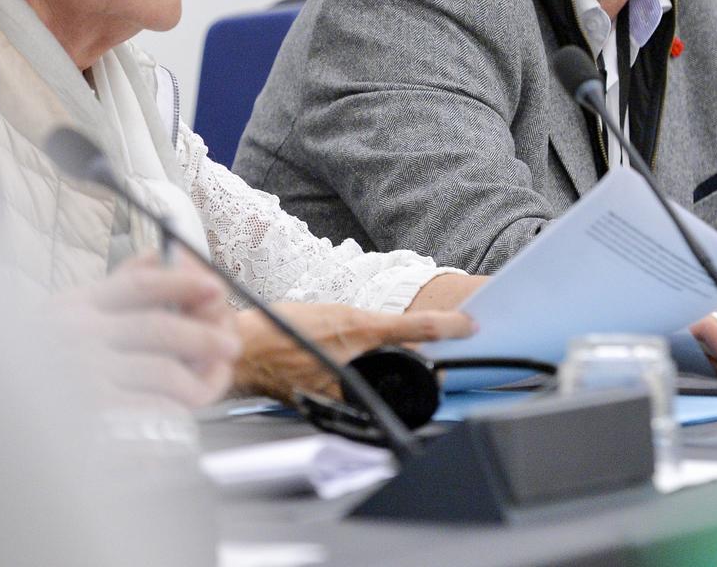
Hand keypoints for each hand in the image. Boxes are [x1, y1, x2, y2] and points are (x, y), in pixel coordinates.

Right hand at [50, 254, 241, 408]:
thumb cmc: (34, 372)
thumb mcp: (63, 320)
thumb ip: (111, 290)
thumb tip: (159, 255)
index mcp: (73, 307)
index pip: (139, 284)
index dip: (184, 282)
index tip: (216, 287)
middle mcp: (77, 335)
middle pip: (160, 326)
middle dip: (205, 334)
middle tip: (230, 344)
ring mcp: (83, 375)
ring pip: (164, 371)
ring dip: (200, 379)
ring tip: (210, 386)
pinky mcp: (92, 416)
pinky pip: (154, 410)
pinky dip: (175, 412)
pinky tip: (179, 415)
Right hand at [232, 302, 476, 402]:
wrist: (246, 352)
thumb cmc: (280, 329)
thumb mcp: (331, 312)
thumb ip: (365, 325)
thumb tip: (395, 333)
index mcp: (357, 327)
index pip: (416, 327)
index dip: (447, 327)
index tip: (469, 326)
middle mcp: (355, 355)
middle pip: (408, 364)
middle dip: (421, 363)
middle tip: (430, 362)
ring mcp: (345, 382)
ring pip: (387, 383)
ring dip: (396, 378)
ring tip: (384, 371)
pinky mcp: (332, 403)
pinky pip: (362, 399)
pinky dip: (366, 392)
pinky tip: (351, 383)